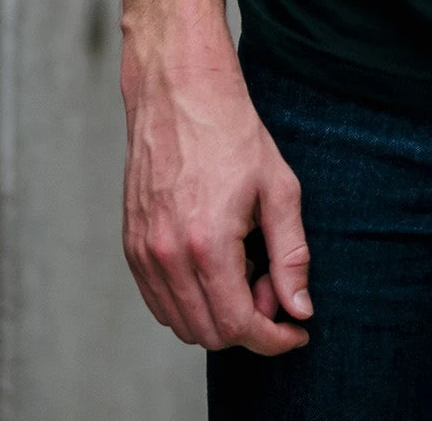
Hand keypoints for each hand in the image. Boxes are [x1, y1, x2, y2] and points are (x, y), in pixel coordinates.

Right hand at [120, 14, 311, 355]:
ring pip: (180, 323)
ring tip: (246, 270)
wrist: (180, 92)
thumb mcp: (279, 189)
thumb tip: (299, 309)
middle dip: (249, 326)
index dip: (273, 338)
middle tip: (272, 286)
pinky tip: (215, 267)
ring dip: (218, 316)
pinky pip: (158, 300)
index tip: (296, 331)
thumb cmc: (233, 132)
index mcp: (208, 244)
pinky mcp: (131, 244)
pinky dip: (188, 301)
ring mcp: (143, 252)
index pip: (238, 326)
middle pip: (209, 334)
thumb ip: (291, 255)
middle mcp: (168, 256)